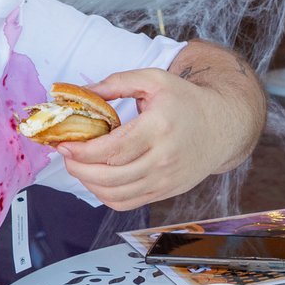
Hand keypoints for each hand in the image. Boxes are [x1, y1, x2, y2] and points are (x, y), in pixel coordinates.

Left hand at [61, 63, 248, 208]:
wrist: (221, 126)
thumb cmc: (185, 101)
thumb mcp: (153, 80)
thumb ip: (116, 83)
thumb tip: (80, 92)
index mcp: (158, 127)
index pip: (113, 150)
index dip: (82, 151)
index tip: (64, 144)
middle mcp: (163, 158)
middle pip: (110, 176)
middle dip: (79, 168)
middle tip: (66, 155)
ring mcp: (165, 180)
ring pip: (116, 195)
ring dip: (88, 184)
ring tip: (79, 166)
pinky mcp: (165, 192)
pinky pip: (127, 204)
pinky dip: (105, 196)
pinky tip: (97, 179)